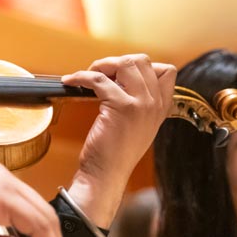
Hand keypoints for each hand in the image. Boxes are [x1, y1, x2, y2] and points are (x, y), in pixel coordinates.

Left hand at [61, 54, 175, 225]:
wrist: (106, 175)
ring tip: (88, 76)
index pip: (165, 70)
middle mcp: (155, 104)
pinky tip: (71, 81)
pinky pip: (99, 79)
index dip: (140, 67)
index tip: (119, 75)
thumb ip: (139, 103)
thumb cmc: (115, 152)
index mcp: (162, 108)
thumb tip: (119, 77)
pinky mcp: (121, 107)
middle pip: (143, 61)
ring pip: (126, 64)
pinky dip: (81, 76)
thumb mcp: (138, 125)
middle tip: (100, 75)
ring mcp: (141, 104)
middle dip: (117, 62)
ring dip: (102, 65)